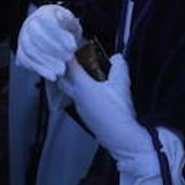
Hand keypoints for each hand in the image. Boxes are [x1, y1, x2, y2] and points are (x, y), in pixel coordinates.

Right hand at [15, 4, 82, 80]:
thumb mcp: (72, 23)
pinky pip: (26, 61)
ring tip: (61, 70)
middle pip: (36, 36)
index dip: (59, 35)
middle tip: (68, 59)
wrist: (58, 36)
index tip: (73, 47)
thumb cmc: (65, 28)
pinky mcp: (21, 51)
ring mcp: (23, 37)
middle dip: (53, 49)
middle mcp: (30, 23)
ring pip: (29, 50)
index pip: (47, 21)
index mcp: (44, 12)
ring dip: (46, 62)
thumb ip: (70, 24)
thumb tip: (63, 27)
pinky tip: (52, 76)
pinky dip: (39, 69)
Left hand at [61, 54, 152, 173]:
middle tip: (68, 59)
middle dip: (63, 69)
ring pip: (69, 91)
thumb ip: (118, 66)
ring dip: (71, 81)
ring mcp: (80, 108)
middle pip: (62, 80)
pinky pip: (77, 100)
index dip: (67, 54)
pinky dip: (79, 92)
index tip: (67, 46)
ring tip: (79, 73)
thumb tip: (116, 58)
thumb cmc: (119, 110)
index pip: (69, 66)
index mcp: (82, 86)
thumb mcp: (122, 83)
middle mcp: (77, 97)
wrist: (121, 137)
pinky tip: (90, 91)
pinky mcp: (85, 116)